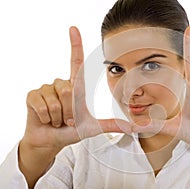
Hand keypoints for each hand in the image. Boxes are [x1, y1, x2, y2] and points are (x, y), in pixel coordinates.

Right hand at [19, 27, 130, 188]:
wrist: (52, 140)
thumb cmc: (72, 130)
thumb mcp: (94, 127)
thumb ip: (115, 125)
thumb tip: (139, 126)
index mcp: (75, 87)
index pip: (76, 61)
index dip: (75, 45)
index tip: (74, 28)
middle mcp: (61, 83)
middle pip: (68, 91)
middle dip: (70, 112)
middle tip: (67, 120)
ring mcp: (46, 88)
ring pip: (56, 100)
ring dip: (59, 117)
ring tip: (57, 119)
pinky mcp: (33, 96)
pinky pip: (42, 106)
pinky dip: (46, 118)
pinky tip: (46, 119)